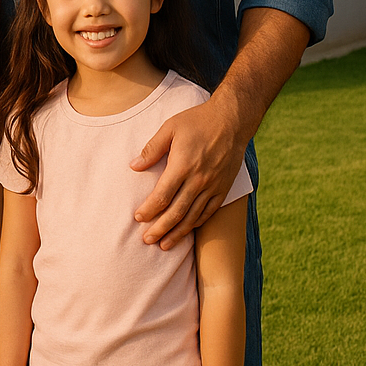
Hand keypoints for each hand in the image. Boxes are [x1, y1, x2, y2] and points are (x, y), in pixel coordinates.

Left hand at [129, 99, 243, 249]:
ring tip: (164, 244)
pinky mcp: (223, 189)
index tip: (138, 217)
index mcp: (183, 165)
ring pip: (192, 216)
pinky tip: (186, 230)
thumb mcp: (170, 127)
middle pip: (176, 211)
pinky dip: (195, 223)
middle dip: (160, 228)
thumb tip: (133, 166)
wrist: (232, 121)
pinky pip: (208, 212)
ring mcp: (212, 186)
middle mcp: (198, 180)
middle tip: (147, 240)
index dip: (149, 209)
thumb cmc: (197, 121)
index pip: (163, 195)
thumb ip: (152, 149)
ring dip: (177, 232)